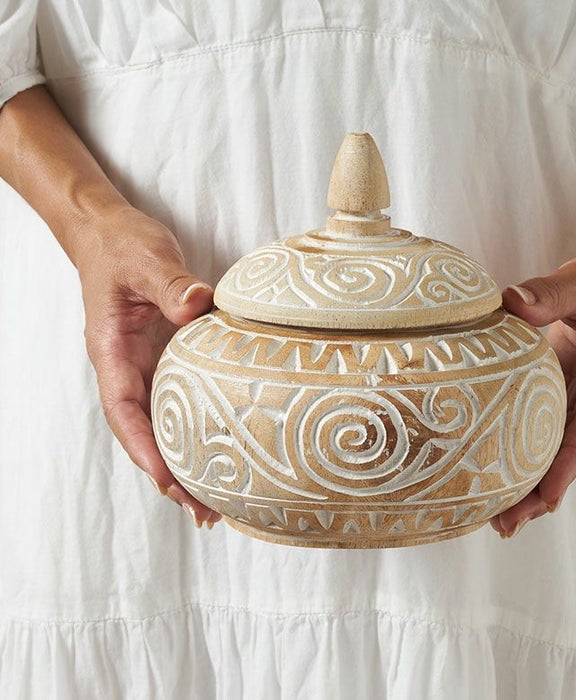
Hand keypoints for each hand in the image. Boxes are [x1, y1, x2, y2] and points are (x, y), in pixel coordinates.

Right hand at [77, 206, 221, 527]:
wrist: (111, 233)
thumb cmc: (121, 246)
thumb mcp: (144, 258)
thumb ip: (169, 283)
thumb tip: (198, 305)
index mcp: (112, 352)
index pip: (124, 410)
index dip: (144, 448)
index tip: (169, 481)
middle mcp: (129, 368)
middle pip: (146, 433)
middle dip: (170, 475)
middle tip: (206, 511)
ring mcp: (149, 366)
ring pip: (164, 425)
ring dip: (186, 463)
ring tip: (217, 502)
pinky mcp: (169, 359)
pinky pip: (182, 401)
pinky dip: (199, 429)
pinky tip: (223, 450)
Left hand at [489, 151, 575, 538]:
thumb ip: (551, 293)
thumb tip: (511, 303)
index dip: (566, 462)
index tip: (543, 494)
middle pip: (571, 454)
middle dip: (541, 492)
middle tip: (505, 524)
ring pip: (559, 452)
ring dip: (531, 485)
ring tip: (498, 520)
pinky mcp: (567, 395)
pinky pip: (548, 435)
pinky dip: (528, 458)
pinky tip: (501, 480)